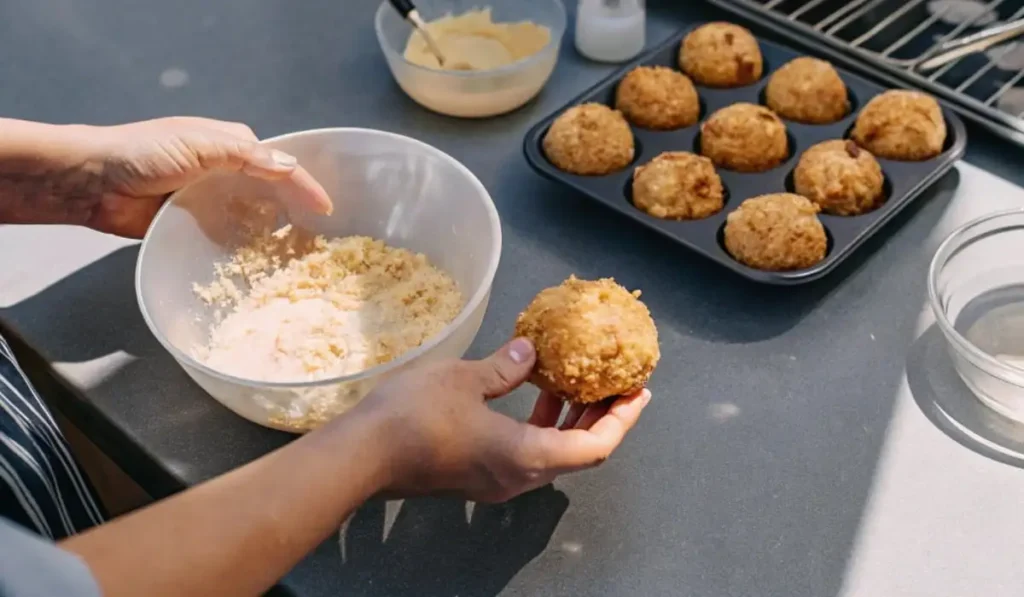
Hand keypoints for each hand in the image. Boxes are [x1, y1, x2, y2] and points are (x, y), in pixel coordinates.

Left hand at [82, 117, 331, 237]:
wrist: (90, 182)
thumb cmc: (142, 153)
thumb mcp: (200, 146)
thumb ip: (246, 157)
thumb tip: (290, 168)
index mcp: (229, 144)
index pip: (277, 164)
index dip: (304, 183)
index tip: (327, 209)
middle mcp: (223, 170)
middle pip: (268, 190)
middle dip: (294, 209)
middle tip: (320, 235)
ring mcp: (208, 199)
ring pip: (250, 214)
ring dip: (271, 231)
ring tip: (297, 254)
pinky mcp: (192, 225)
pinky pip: (226, 235)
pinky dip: (244, 246)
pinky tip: (260, 261)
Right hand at [353, 338, 651, 502]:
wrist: (361, 456)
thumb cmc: (414, 416)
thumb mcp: (465, 377)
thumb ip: (505, 367)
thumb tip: (529, 350)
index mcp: (527, 457)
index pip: (596, 447)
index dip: (623, 419)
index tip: (638, 391)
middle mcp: (519, 477)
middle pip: (579, 454)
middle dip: (601, 417)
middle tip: (614, 383)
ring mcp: (496, 482)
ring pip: (551, 455)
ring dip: (568, 422)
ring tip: (574, 382)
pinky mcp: (476, 477)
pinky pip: (525, 454)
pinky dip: (539, 426)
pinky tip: (529, 393)